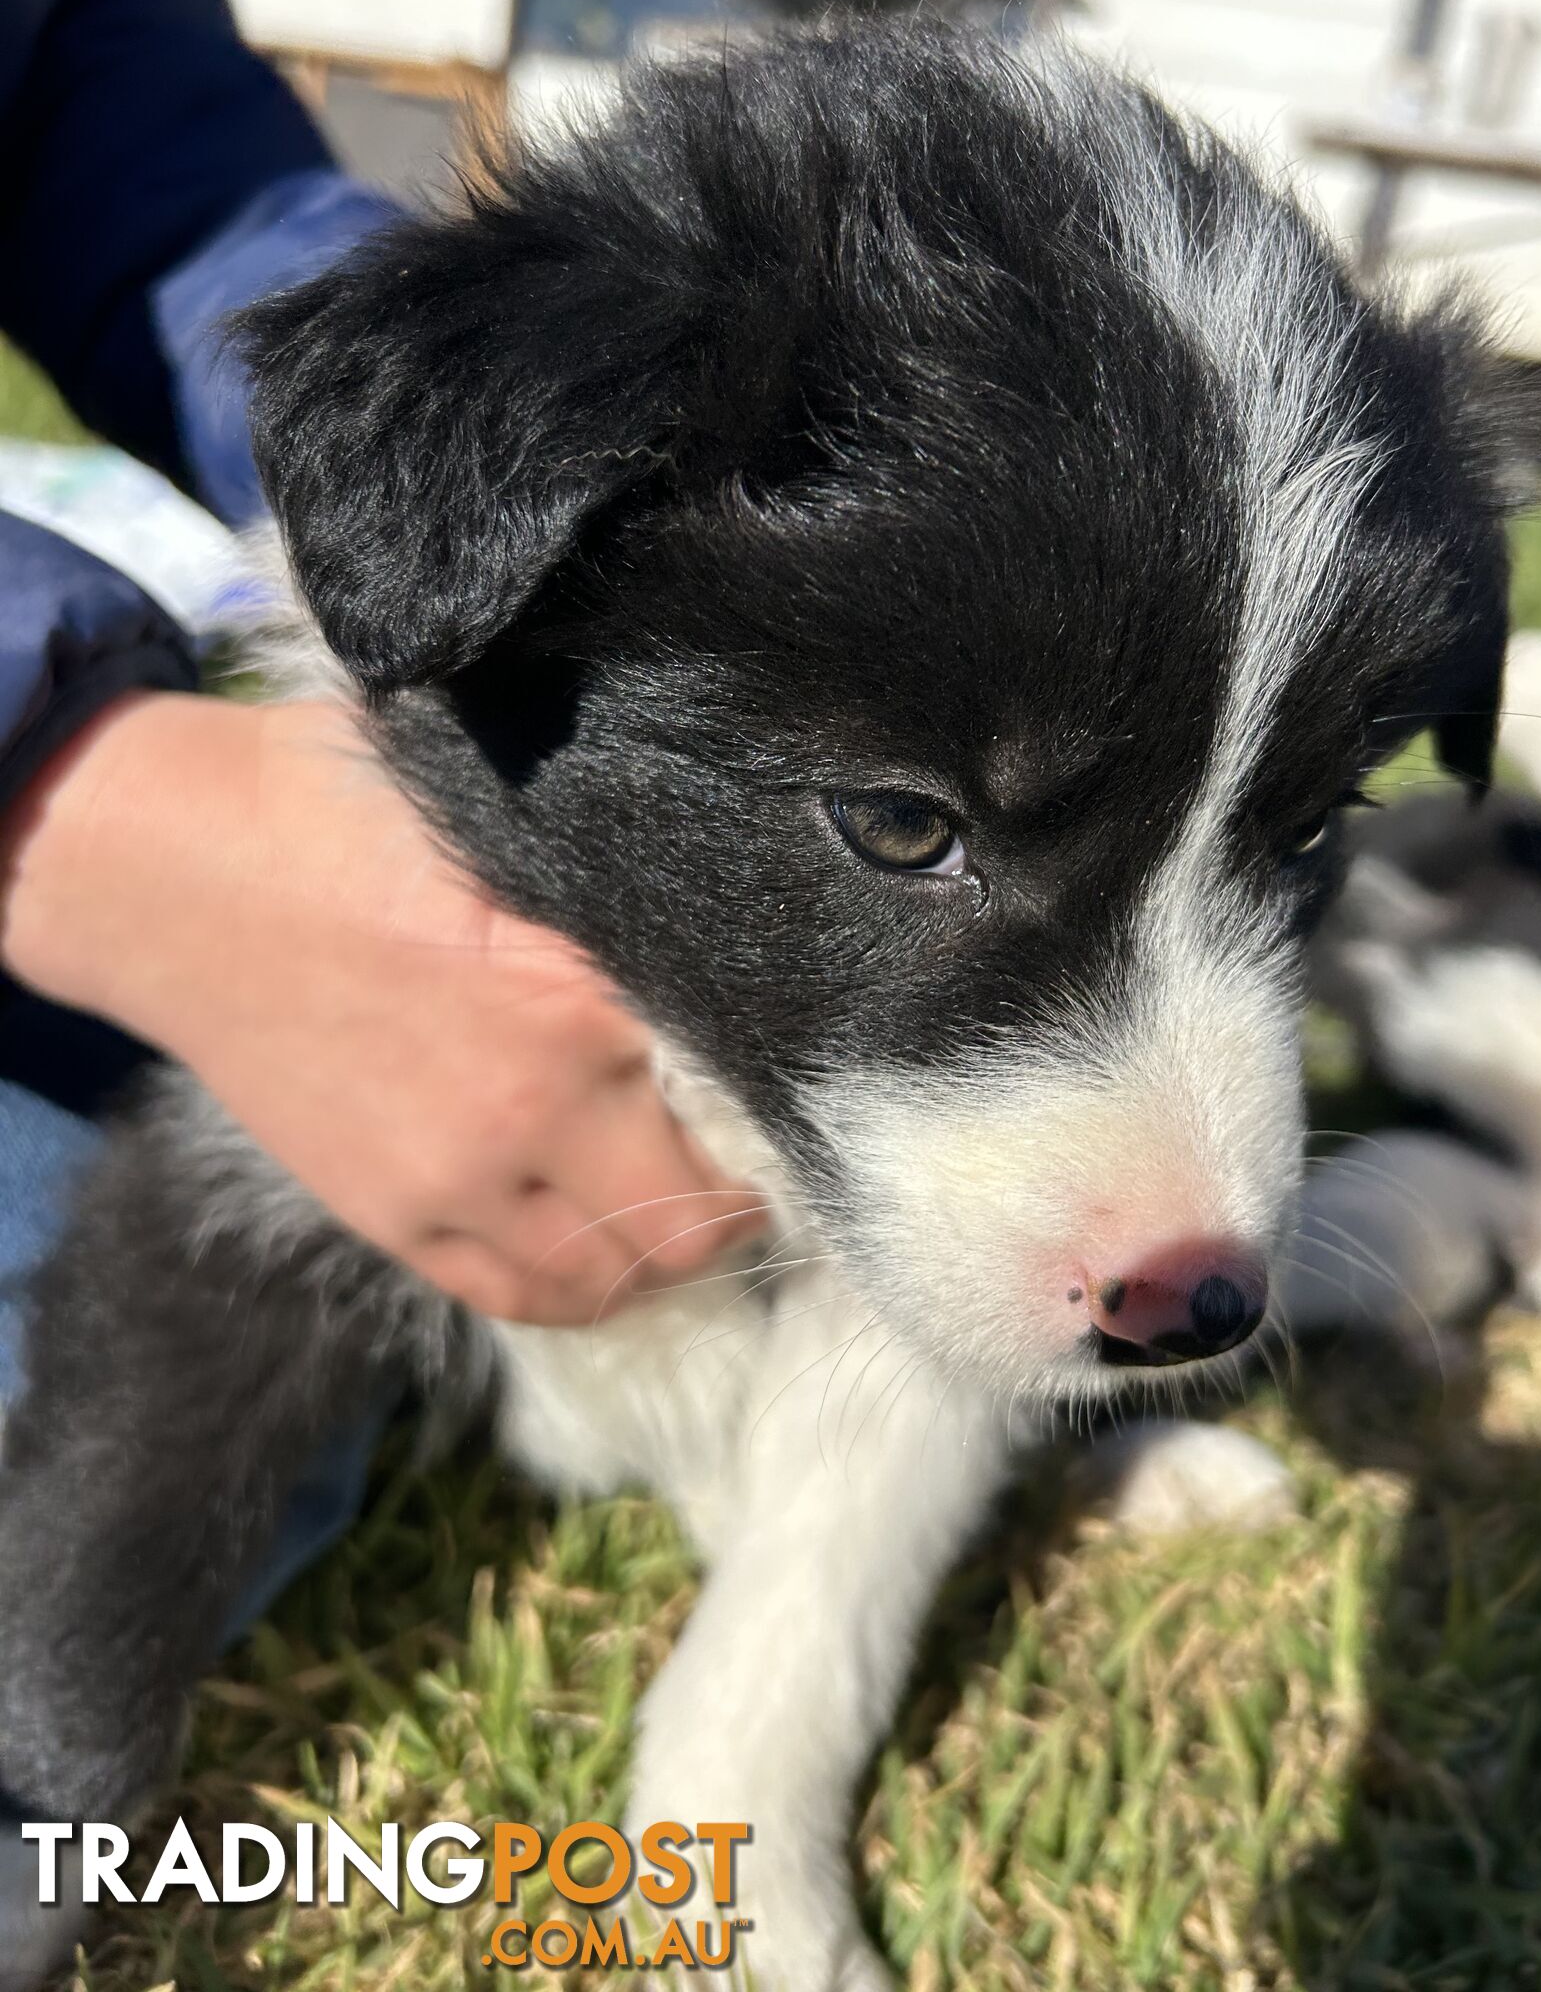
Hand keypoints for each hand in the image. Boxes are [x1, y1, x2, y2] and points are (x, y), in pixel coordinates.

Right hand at [0, 693, 763, 1320]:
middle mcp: (535, 1104)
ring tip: (680, 1208)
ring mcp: (457, 1178)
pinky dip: (577, 1283)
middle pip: (694, 1220)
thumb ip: (628, 893)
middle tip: (753, 1165)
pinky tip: (598, 1243)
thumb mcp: (516, 819)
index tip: (801, 1103)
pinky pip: (519, 1294)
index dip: (787, 1117)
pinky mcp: (392, 1215)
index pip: (744, 1100)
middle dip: (740, 1203)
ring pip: (612, 1278)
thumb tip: (749, 924)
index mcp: (581, 991)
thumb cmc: (350, 809)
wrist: (176, 872)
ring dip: (663, 1255)